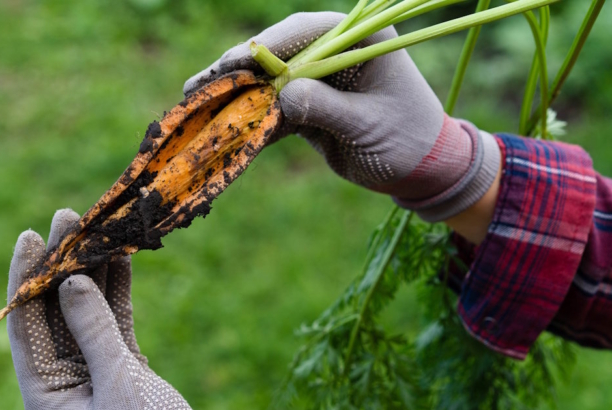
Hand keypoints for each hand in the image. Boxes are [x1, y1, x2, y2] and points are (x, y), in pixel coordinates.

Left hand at [7, 209, 217, 409]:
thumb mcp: (118, 383)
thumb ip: (94, 330)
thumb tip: (70, 282)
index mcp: (46, 394)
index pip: (25, 325)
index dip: (26, 278)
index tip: (29, 237)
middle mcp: (64, 380)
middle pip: (55, 311)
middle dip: (61, 264)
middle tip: (67, 218)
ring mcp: (94, 370)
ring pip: (88, 310)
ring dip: (92, 270)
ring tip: (95, 228)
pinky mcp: (124, 366)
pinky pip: (115, 319)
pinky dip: (118, 290)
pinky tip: (120, 257)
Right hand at [184, 12, 500, 221]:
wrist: (421, 171)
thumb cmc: (407, 142)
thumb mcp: (368, 126)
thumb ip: (326, 108)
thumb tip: (281, 96)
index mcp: (359, 41)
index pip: (305, 32)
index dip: (267, 46)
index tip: (236, 63)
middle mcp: (333, 54)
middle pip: (276, 54)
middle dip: (237, 70)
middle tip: (200, 84)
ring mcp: (317, 81)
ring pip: (267, 83)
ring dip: (234, 96)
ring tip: (194, 103)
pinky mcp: (307, 107)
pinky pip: (272, 110)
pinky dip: (249, 122)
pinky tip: (219, 128)